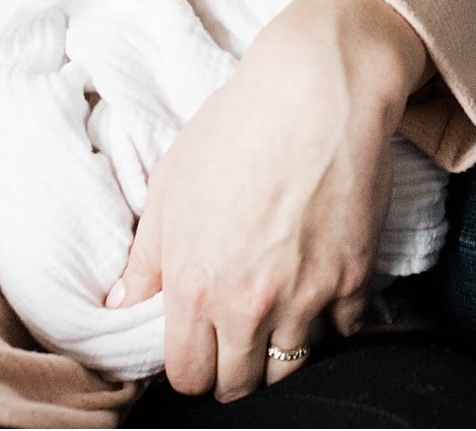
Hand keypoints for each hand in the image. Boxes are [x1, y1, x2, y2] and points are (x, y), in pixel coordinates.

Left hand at [108, 0, 425, 399]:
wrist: (316, 90)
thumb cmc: (236, 127)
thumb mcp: (170, 186)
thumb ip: (146, 259)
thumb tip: (120, 306)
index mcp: (195, 286)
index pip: (186, 376)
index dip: (190, 368)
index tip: (199, 348)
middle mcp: (249, 303)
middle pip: (239, 385)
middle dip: (233, 371)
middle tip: (237, 340)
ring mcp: (307, 296)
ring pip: (292, 369)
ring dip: (282, 353)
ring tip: (277, 319)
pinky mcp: (355, 278)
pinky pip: (344, 331)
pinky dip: (334, 320)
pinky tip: (322, 288)